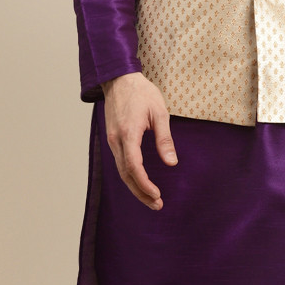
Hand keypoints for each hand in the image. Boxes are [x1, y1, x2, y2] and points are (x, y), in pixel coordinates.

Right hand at [100, 72, 176, 209]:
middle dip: (140, 192)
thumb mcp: (160, 113)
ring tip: (151, 200)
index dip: (144, 184)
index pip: (133, 166)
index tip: (157, 195)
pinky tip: (140, 183)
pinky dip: (130, 176)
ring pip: (121, 171)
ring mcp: (112, 140)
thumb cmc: (142, 93)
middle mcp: (116, 140)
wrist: (119, 78)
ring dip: (135, 187)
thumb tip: (171, 162)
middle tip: (156, 205)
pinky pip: (119, 163)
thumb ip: (164, 139)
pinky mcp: (113, 139)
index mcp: (128, 133)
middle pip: (126, 174)